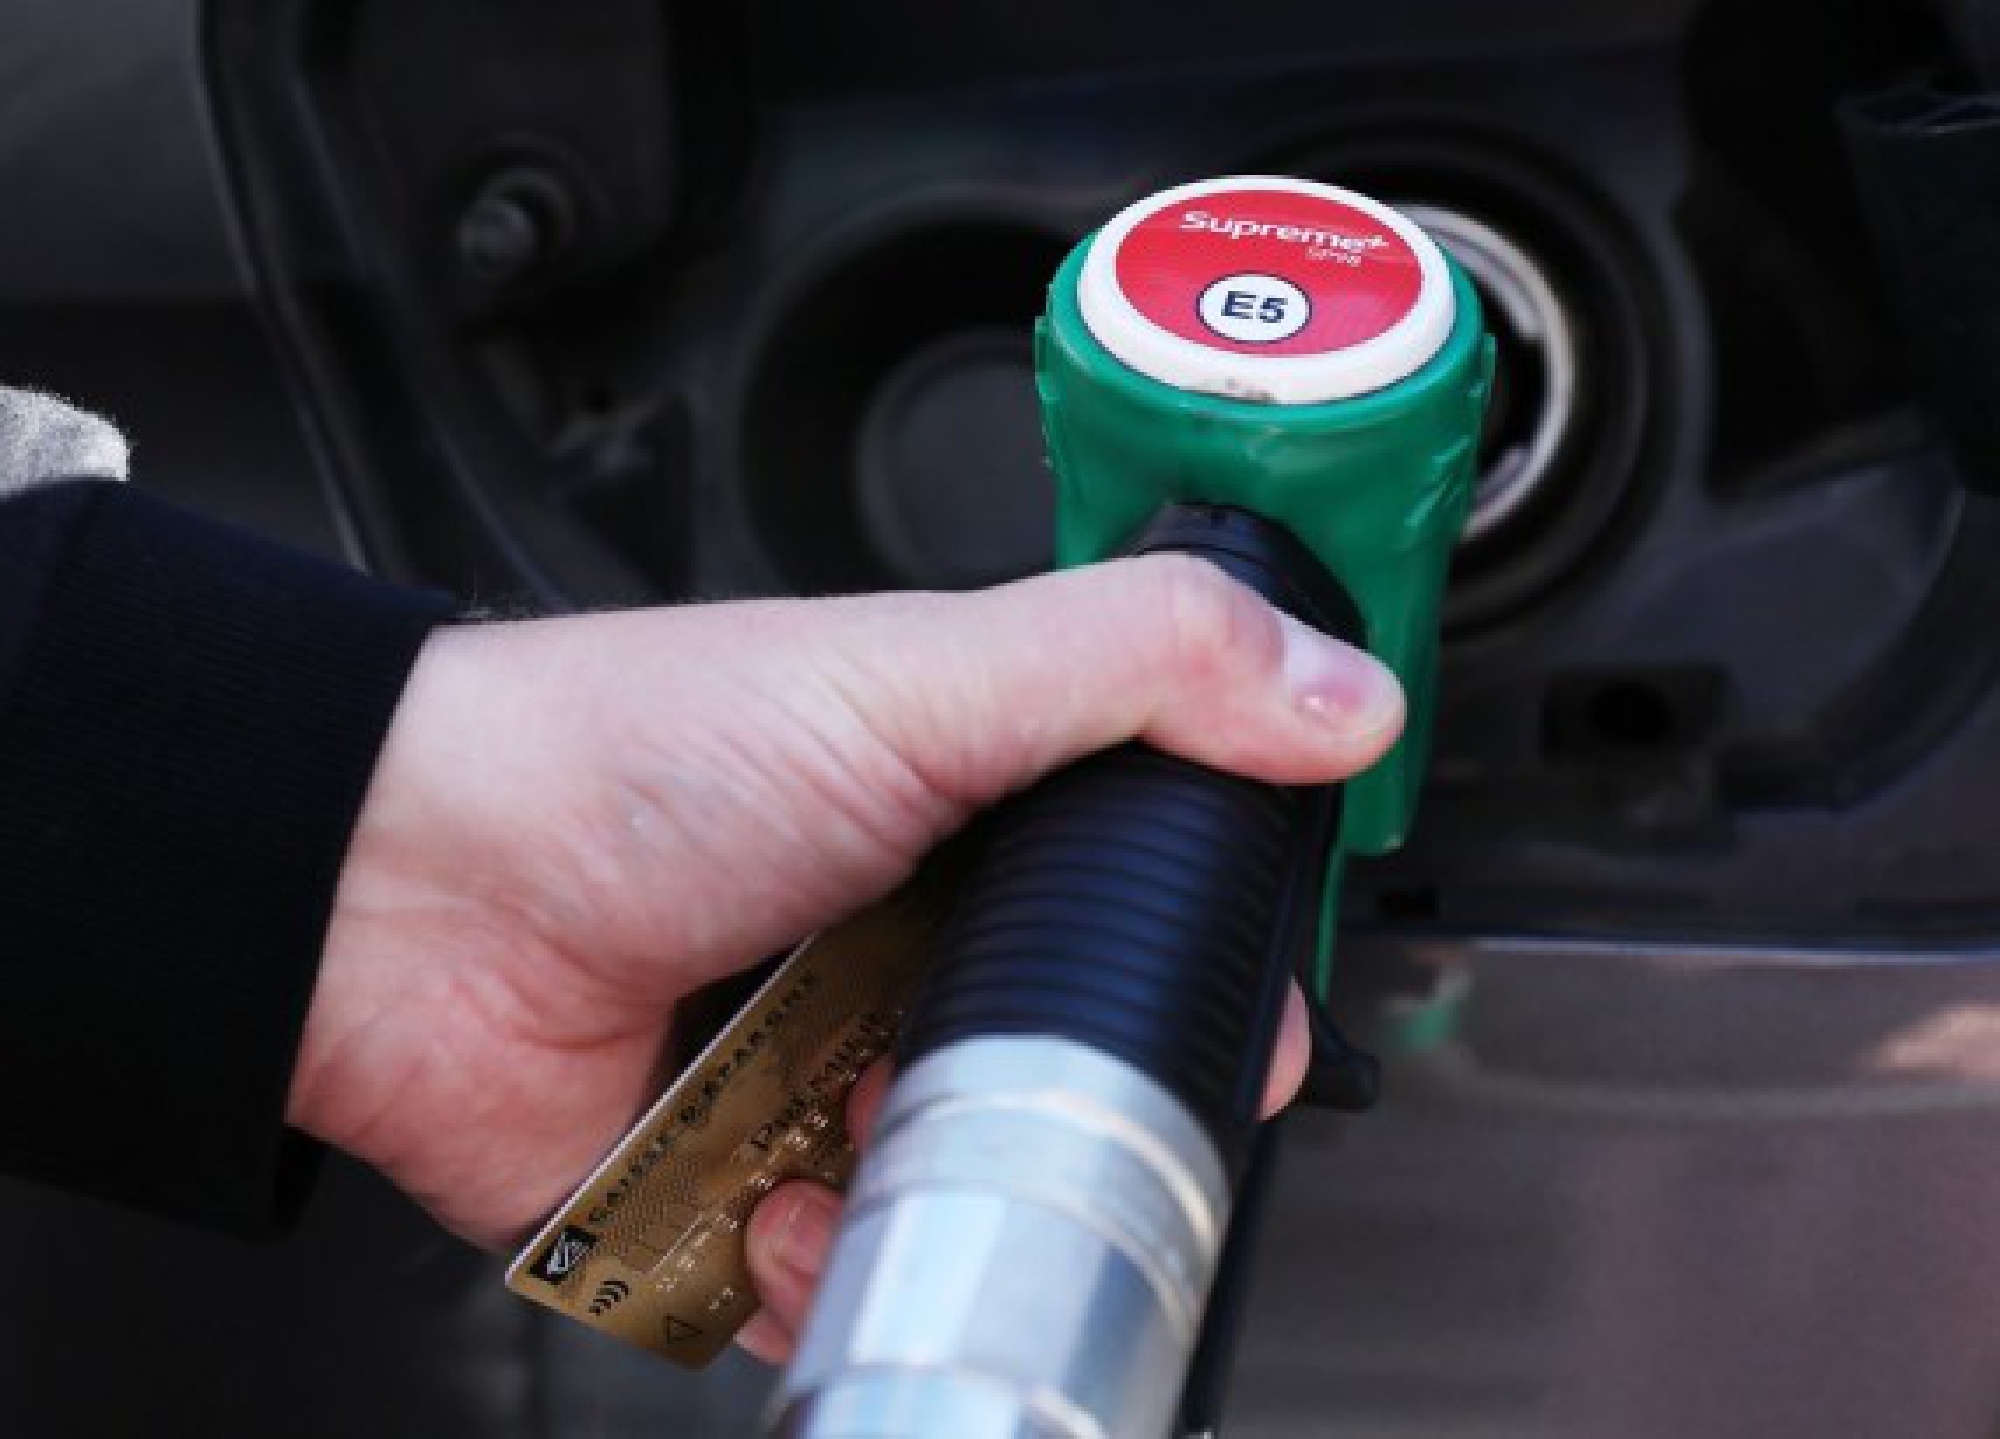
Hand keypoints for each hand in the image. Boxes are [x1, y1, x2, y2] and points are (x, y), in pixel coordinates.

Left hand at [289, 557, 1403, 1331]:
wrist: (405, 895)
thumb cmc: (630, 753)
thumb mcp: (920, 674)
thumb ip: (1146, 667)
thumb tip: (1341, 695)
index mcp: (964, 808)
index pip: (1139, 903)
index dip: (1196, 970)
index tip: (1237, 1024)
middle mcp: (897, 942)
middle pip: (1063, 1066)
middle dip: (1075, 1113)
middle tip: (1053, 1108)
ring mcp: (816, 1066)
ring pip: (963, 1185)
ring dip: (943, 1198)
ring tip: (869, 1145)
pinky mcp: (734, 1182)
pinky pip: (834, 1271)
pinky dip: (822, 1268)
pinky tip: (783, 1209)